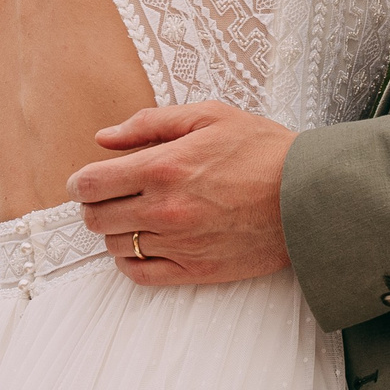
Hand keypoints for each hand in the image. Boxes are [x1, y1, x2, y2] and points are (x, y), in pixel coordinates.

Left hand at [67, 102, 295, 285]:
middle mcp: (164, 209)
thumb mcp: (210, 116)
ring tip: (134, 216)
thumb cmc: (263, 150)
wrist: (310, 196)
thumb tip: (104, 138)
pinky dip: (131, 260)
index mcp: (163, 166)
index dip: (80, 182)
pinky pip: (140, 273)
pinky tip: (144, 244)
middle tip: (110, 196)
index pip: (91, 184)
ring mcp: (178, 244)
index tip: (86, 181)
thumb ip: (151, 123)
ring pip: (115, 246)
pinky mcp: (195, 271)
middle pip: (96, 218)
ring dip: (115, 230)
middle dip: (94, 205)